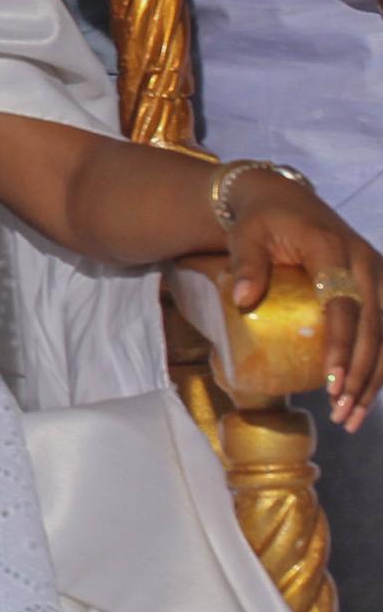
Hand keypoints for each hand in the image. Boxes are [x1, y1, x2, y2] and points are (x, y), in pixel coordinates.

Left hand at [224, 168, 382, 430]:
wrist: (282, 196)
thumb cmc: (260, 219)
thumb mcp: (246, 235)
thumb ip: (247, 264)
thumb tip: (242, 301)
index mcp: (333, 250)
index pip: (343, 306)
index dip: (340, 345)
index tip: (332, 381)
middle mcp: (365, 263)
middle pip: (373, 327)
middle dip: (360, 373)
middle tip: (342, 411)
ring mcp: (376, 274)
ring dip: (374, 377)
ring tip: (354, 416)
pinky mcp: (378, 285)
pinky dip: (379, 363)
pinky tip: (369, 394)